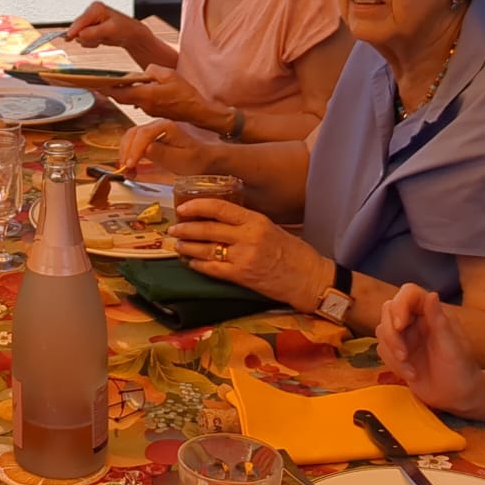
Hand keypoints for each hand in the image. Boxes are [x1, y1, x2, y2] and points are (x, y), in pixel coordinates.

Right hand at [64, 1, 144, 49]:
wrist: (131, 35)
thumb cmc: (125, 29)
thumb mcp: (109, 30)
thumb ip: (93, 32)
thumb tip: (80, 35)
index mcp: (95, 8)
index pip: (79, 21)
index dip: (73, 31)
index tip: (68, 38)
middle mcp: (91, 13)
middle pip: (77, 29)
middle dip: (86, 37)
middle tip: (98, 39)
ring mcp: (90, 21)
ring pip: (79, 36)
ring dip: (90, 40)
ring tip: (101, 38)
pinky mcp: (90, 29)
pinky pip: (83, 39)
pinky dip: (91, 42)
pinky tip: (100, 39)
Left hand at [108, 65, 222, 125]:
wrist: (197, 111)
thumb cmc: (186, 93)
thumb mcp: (170, 74)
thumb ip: (153, 70)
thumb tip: (144, 72)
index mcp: (146, 95)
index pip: (120, 92)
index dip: (107, 88)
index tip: (96, 83)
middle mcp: (144, 105)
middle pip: (122, 98)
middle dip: (111, 90)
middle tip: (100, 83)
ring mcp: (148, 110)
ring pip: (130, 100)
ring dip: (123, 92)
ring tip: (115, 83)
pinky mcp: (153, 112)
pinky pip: (139, 102)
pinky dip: (135, 95)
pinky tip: (136, 89)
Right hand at [119, 119, 212, 175]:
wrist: (205, 158)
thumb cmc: (197, 158)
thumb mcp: (181, 159)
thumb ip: (162, 153)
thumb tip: (145, 149)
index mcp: (166, 126)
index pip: (143, 134)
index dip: (134, 150)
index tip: (130, 164)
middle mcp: (157, 125)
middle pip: (133, 134)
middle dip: (126, 152)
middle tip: (125, 169)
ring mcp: (152, 131)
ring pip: (131, 137)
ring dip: (125, 153)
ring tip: (127, 170)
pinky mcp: (150, 139)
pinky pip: (134, 142)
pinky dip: (129, 154)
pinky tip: (131, 166)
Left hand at [171, 197, 325, 306]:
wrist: (310, 279)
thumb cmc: (293, 252)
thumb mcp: (272, 228)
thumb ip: (247, 223)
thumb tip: (219, 219)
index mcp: (256, 221)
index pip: (220, 208)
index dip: (197, 206)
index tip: (183, 208)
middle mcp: (248, 237)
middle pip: (208, 229)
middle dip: (186, 228)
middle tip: (174, 228)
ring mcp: (244, 258)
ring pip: (206, 249)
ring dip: (188, 246)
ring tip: (178, 244)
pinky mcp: (242, 277)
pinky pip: (213, 269)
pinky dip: (198, 264)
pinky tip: (191, 262)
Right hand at [376, 284, 484, 417]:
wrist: (458, 398)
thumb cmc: (461, 371)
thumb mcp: (452, 348)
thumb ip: (439, 321)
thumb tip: (432, 294)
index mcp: (433, 313)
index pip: (409, 293)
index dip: (400, 305)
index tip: (400, 326)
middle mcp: (416, 320)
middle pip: (389, 310)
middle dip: (392, 335)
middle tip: (403, 356)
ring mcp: (406, 335)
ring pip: (382, 330)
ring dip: (392, 352)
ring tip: (411, 372)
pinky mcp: (397, 351)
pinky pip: (382, 349)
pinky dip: (392, 364)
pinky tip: (411, 375)